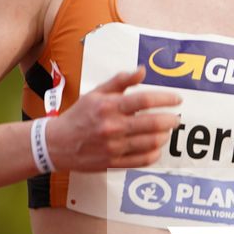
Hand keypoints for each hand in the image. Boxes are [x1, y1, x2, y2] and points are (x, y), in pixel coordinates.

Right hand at [45, 67, 183, 171]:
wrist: (57, 144)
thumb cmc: (78, 115)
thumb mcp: (96, 93)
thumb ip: (120, 81)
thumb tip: (142, 71)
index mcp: (109, 107)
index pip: (144, 100)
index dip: (165, 99)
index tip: (177, 99)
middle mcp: (113, 127)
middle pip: (153, 123)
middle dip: (170, 119)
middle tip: (175, 117)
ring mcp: (114, 147)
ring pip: (151, 142)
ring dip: (164, 135)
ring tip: (166, 131)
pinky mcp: (114, 163)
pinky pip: (143, 160)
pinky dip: (155, 153)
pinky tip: (156, 146)